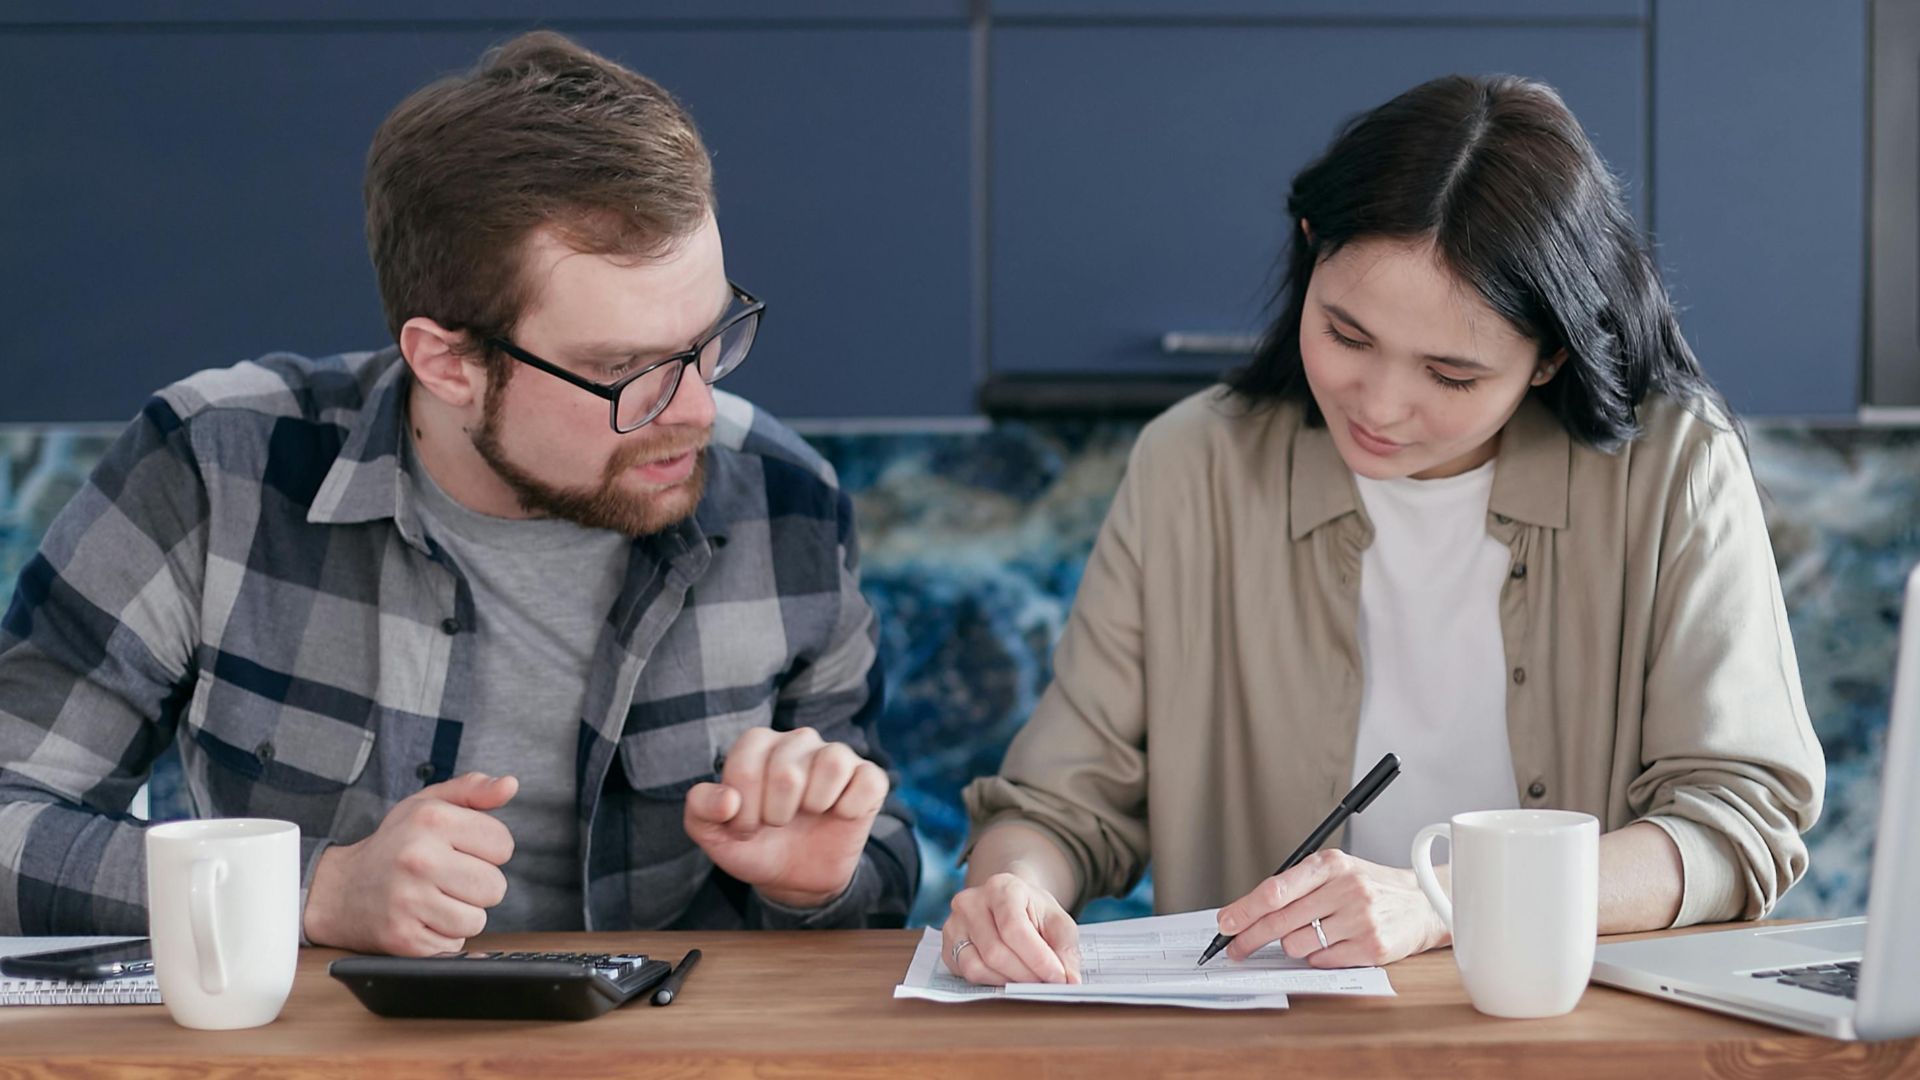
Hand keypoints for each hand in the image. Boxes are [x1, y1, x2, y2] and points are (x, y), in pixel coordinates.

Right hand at [303, 772, 516, 955]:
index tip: (463, 851)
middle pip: (495, 887)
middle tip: (448, 878)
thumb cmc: (393, 844)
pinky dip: (442, 936)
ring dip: (462, 914)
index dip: (488, 850)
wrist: (338, 890)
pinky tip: (421, 918)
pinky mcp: (403, 937)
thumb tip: (510, 785)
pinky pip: (454, 944)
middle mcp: (419, 858)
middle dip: (478, 885)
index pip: (503, 845)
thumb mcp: (427, 804)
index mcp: (432, 819)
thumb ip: (473, 790)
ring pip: (477, 920)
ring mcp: (409, 900)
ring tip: (434, 899)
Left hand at [683, 727, 887, 908]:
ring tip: (808, 816)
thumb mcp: (713, 835)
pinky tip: (838, 816)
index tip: (746, 827)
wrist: (793, 876)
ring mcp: (836, 755)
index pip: (746, 764)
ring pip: (830, 763)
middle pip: (786, 771)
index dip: (743, 808)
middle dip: (776, 814)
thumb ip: (701, 810)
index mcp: (759, 744)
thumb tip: (727, 801)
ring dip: (814, 805)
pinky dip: (850, 807)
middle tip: (777, 825)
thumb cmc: (754, 844)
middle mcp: (799, 740)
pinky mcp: (868, 777)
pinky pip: (866, 780)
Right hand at [942, 871, 1080, 984]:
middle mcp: (971, 901)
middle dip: (1026, 975)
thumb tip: (1070, 980)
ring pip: (977, 966)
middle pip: (995, 951)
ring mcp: (954, 923)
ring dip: (1009, 982)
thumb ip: (1066, 949)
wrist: (1009, 902)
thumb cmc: (1034, 912)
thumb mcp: (1058, 922)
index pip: (1015, 928)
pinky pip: (966, 974)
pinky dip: (991, 982)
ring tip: (1029, 980)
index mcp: (1002, 887)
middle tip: (1047, 985)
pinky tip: (1008, 977)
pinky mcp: (947, 945)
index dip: (1038, 958)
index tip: (1059, 978)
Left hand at [1213, 849, 1448, 967]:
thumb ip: (1296, 886)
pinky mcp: (1372, 947)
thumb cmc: (1369, 887)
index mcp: (1330, 864)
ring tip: (1314, 933)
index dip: (1244, 909)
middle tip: (1236, 948)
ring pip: (1297, 945)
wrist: (1421, 903)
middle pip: (1280, 921)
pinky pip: (1321, 961)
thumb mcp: (1334, 872)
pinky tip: (1334, 944)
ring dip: (1294, 945)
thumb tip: (1248, 911)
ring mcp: (1360, 919)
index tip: (1225, 923)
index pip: (1276, 889)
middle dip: (1250, 938)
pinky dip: (1318, 957)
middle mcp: (1346, 888)